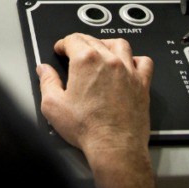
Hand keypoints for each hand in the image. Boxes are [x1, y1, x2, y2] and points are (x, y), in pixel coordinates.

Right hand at [37, 34, 157, 187]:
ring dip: (107, 44)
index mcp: (85, 61)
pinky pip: (144, 62)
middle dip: (81, 42)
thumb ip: (47, 82)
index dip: (63, 43)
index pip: (72, 39)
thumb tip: (44, 70)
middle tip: (75, 51)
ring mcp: (128, 71)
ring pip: (119, 44)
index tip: (61, 49)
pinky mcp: (142, 84)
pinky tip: (129, 65)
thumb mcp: (53, 105)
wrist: (115, 148)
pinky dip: (136, 60)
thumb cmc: (87, 129)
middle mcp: (109, 60)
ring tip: (101, 51)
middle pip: (94, 40)